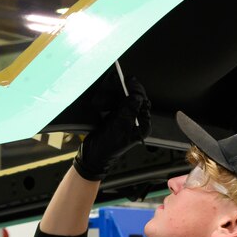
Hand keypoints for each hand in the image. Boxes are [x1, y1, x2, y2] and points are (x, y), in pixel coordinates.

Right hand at [72, 67, 150, 181]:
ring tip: (115, 87)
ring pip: (127, 100)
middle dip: (129, 90)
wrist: (92, 156)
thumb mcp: (120, 128)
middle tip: (122, 80)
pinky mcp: (116, 118)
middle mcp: (137, 122)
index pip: (143, 103)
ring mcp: (126, 119)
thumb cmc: (108, 147)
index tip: (129, 80)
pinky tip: (108, 97)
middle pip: (136, 100)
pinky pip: (118, 104)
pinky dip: (113, 99)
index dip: (137, 90)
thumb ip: (129, 111)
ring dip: (120, 93)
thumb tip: (136, 95)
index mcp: (143, 126)